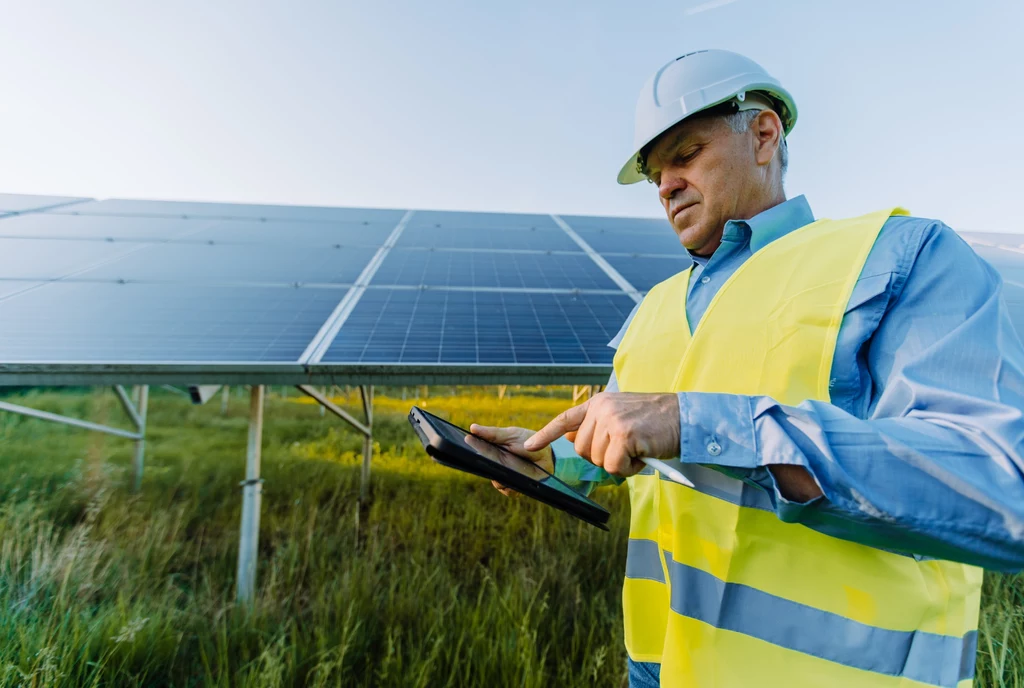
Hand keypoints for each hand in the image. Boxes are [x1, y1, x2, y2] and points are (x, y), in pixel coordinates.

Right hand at [469, 424, 553, 496]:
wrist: (548, 454)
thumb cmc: (527, 441)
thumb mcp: (510, 434)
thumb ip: (492, 433)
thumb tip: (472, 428)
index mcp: (493, 451)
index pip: (478, 454)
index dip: (472, 451)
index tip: (469, 446)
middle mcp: (497, 465)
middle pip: (485, 470)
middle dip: (488, 467)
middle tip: (497, 461)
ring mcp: (505, 477)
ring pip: (496, 482)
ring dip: (501, 478)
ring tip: (510, 470)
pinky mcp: (515, 486)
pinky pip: (508, 491)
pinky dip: (511, 487)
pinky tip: (517, 479)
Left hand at [524, 392, 679, 477]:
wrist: (685, 417)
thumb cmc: (656, 422)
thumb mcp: (621, 417)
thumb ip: (598, 426)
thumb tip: (571, 439)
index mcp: (599, 403)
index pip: (566, 419)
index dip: (546, 434)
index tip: (529, 446)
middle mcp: (601, 409)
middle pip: (583, 450)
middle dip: (603, 458)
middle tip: (627, 450)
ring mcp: (611, 421)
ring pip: (599, 461)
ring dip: (620, 464)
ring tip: (638, 449)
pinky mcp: (623, 435)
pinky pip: (615, 467)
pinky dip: (629, 469)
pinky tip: (642, 455)